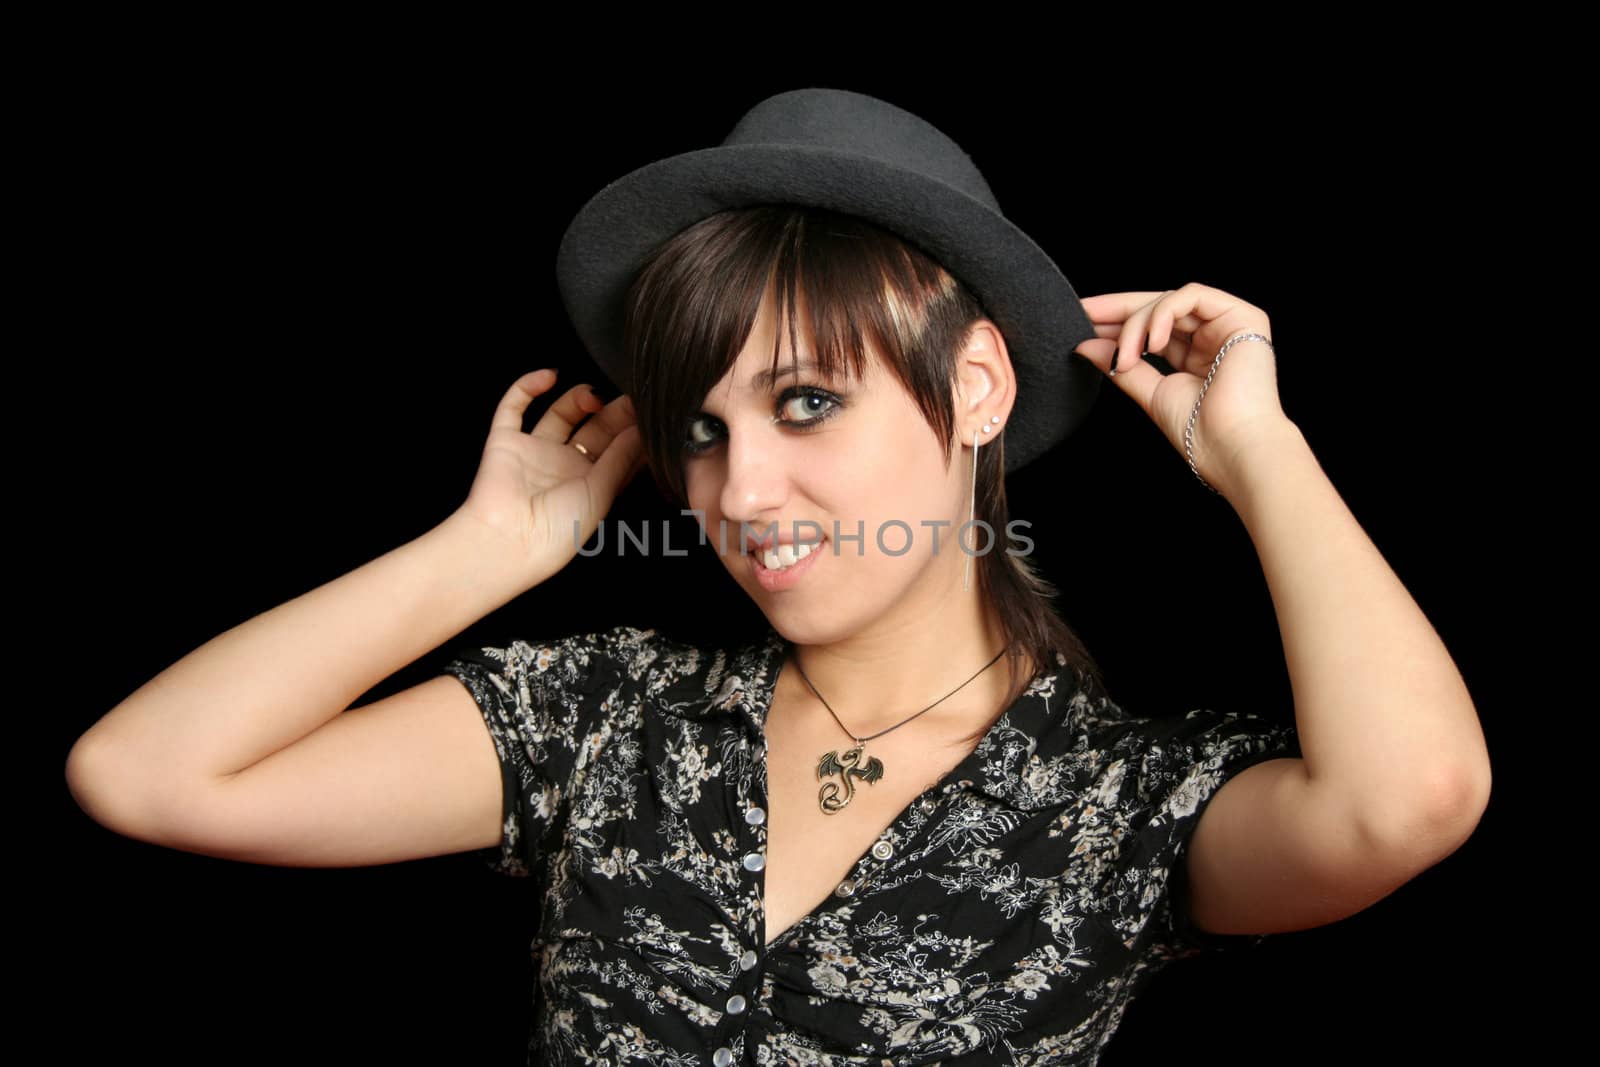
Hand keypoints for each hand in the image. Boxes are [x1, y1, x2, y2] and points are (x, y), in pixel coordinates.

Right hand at [455, 369, 645, 576]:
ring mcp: (534, 452)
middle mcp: (564, 466)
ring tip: (592, 395)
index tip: (649, 413)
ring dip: (577, 398)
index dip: (632, 431)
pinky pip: (514, 407)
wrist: (509, 540)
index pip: (617, 450)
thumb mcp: (601, 493)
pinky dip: (529, 386)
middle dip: (612, 412)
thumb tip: (641, 430)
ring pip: (559, 414)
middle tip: (628, 397)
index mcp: (590, 485)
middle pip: (593, 429)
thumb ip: (621, 458)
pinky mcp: (505, 441)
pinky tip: (549, 376)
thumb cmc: (558, 531)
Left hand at [1073, 283, 1294, 494]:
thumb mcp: (1151, 392)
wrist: (1233, 447)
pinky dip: (1163, 314)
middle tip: (1085, 313)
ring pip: (1170, 301)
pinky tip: (1150, 343)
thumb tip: (1086, 345)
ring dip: (1137, 324)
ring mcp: (1229, 325)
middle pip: (1160, 308)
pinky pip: (1191, 296)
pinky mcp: (1244, 317)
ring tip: (1125, 357)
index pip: (1152, 327)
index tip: (1082, 320)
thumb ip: (1122, 365)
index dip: (1117, 321)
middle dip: (1118, 309)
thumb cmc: (1201, 432)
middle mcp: (1213, 336)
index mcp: (1196, 355)